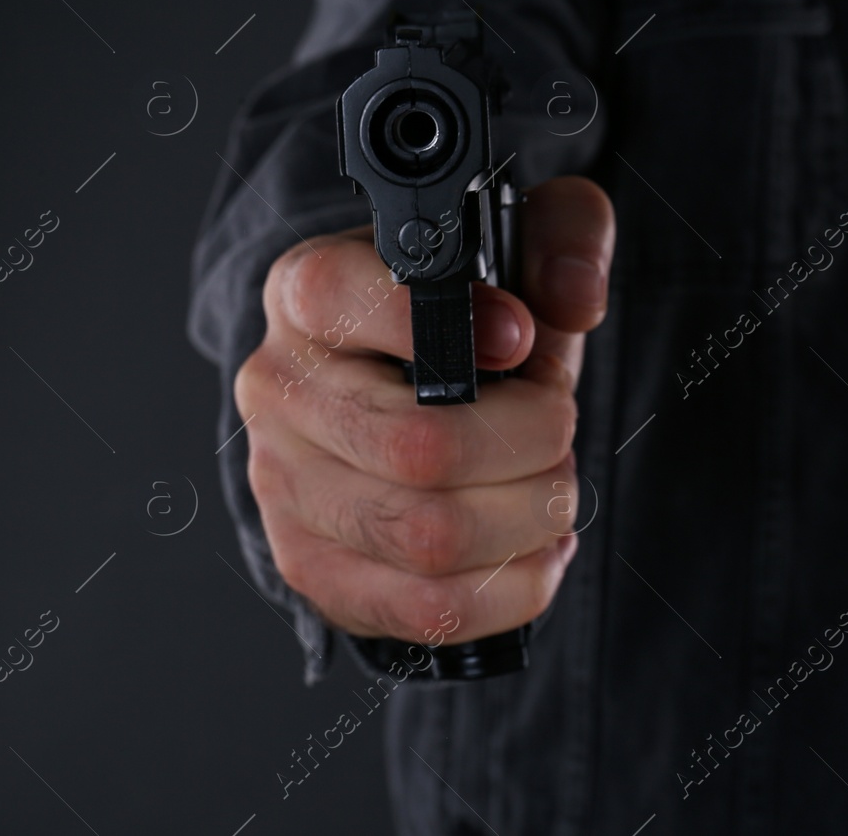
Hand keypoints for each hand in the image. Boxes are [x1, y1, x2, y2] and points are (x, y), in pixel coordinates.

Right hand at [233, 177, 614, 645]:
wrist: (401, 391)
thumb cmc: (464, 315)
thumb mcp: (518, 244)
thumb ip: (563, 238)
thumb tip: (570, 298)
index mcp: (306, 292)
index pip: (341, 300)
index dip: (447, 324)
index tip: (521, 336)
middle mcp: (276, 389)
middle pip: (417, 447)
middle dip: (529, 443)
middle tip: (558, 423)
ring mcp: (282, 487)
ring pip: (427, 539)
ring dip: (527, 518)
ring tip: (550, 485)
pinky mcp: (312, 568)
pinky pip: (424, 609)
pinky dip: (511, 588)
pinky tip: (535, 548)